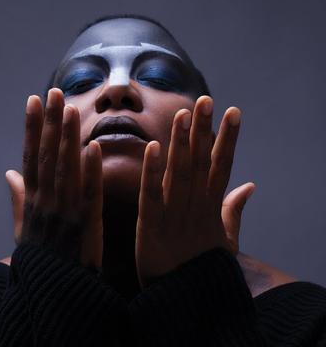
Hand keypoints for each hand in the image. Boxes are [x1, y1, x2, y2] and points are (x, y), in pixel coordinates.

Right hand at [6, 88, 103, 268]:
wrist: (54, 290)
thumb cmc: (41, 255)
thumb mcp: (23, 226)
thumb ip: (18, 197)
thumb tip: (9, 173)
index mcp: (33, 200)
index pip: (30, 155)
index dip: (31, 127)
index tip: (34, 101)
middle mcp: (46, 201)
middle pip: (47, 155)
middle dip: (49, 123)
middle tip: (55, 92)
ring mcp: (66, 211)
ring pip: (66, 169)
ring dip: (67, 138)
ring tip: (70, 109)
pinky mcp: (87, 223)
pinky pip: (90, 193)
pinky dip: (91, 171)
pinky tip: (94, 147)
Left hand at [136, 96, 247, 287]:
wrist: (183, 302)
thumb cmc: (202, 266)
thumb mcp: (225, 237)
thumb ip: (235, 209)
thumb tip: (251, 186)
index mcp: (211, 208)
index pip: (221, 167)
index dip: (228, 139)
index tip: (232, 113)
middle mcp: (195, 207)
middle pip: (201, 164)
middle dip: (204, 131)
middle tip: (207, 100)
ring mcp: (173, 216)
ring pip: (179, 174)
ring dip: (181, 143)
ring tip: (184, 114)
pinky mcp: (149, 227)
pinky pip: (151, 196)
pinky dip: (152, 172)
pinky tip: (153, 147)